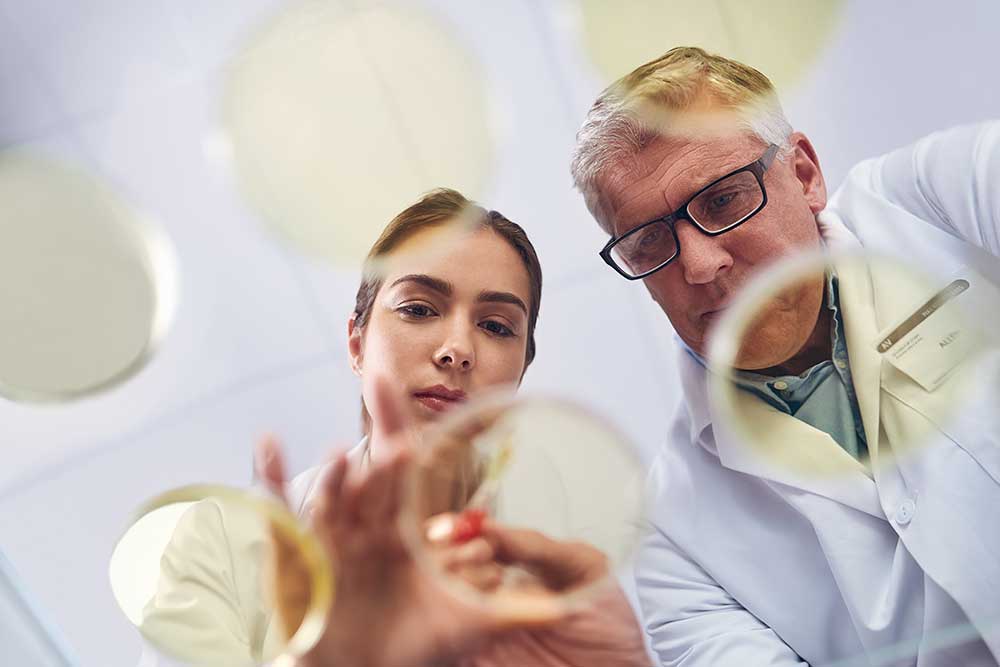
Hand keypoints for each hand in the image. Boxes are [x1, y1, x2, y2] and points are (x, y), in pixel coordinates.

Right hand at [256, 379, 563, 666]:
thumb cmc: (411, 650)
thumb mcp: (464, 626)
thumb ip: (510, 610)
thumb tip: (566, 608)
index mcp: (402, 536)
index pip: (408, 493)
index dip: (411, 468)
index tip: (420, 442)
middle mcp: (364, 533)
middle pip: (372, 494)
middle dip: (382, 473)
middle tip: (400, 449)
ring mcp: (329, 544)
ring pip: (332, 503)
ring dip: (335, 480)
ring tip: (343, 457)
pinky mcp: (297, 558)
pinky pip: (282, 513)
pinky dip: (271, 478)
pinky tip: (269, 443)